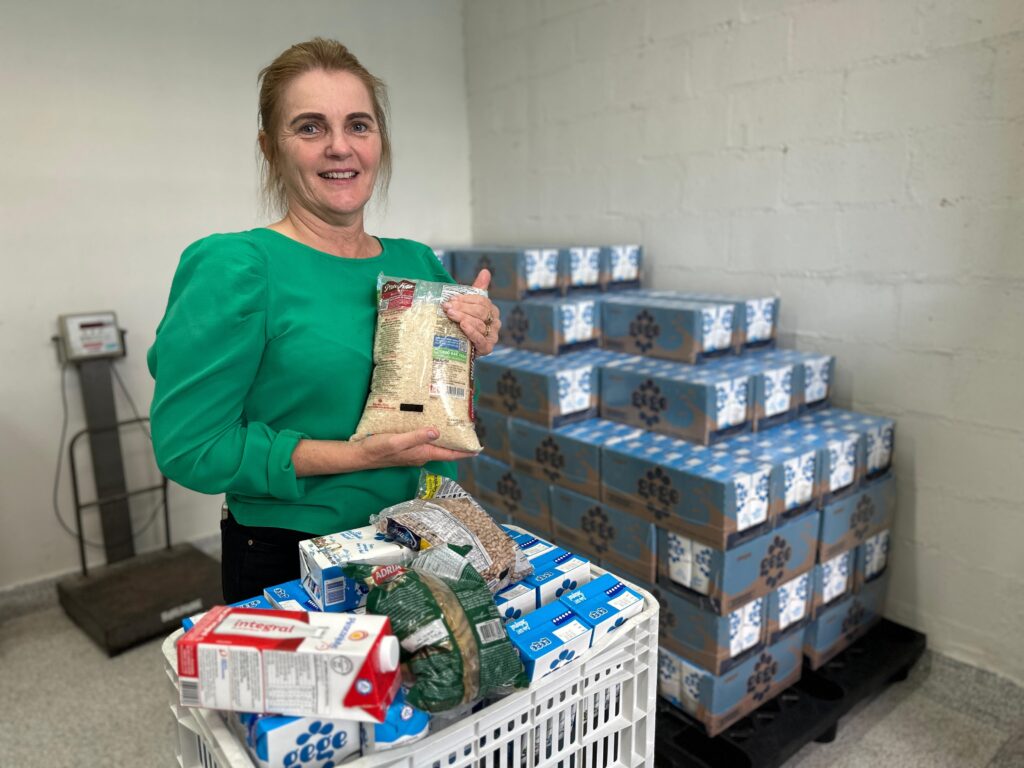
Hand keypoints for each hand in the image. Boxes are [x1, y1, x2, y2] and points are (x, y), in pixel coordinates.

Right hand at [356, 427, 475, 468]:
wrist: (361, 456)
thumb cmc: (378, 448)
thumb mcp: (397, 441)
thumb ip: (417, 437)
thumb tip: (437, 432)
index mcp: (422, 453)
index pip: (448, 454)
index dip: (463, 451)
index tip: (477, 448)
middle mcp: (421, 454)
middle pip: (445, 449)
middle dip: (457, 442)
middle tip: (468, 430)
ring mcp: (414, 452)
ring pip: (435, 445)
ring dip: (446, 438)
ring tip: (455, 426)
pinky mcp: (408, 448)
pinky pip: (425, 442)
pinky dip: (433, 435)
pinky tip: (432, 426)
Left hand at [443, 269, 500, 355]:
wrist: (460, 348)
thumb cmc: (464, 324)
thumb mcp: (469, 306)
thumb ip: (478, 289)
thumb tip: (485, 271)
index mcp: (492, 310)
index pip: (482, 301)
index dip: (466, 299)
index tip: (452, 299)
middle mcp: (494, 323)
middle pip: (480, 312)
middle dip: (462, 308)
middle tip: (447, 307)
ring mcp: (492, 336)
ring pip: (479, 324)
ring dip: (463, 318)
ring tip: (450, 314)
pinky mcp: (487, 348)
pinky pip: (480, 339)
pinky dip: (471, 332)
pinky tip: (463, 326)